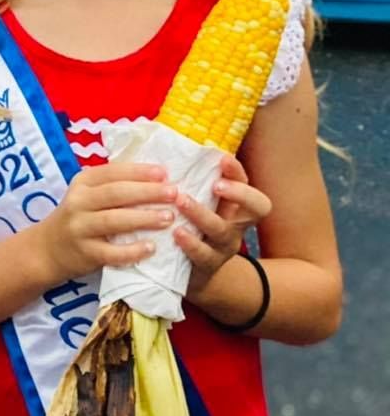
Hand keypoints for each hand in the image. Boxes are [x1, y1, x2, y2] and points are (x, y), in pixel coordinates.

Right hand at [34, 162, 179, 281]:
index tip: (164, 173)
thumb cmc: (78, 218)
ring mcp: (79, 228)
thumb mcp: (86, 195)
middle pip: (115, 194)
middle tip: (173, 193)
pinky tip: (151, 248)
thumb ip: (113, 186)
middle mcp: (78, 202)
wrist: (47, 249)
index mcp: (82, 183)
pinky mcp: (85, 253)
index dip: (138, 172)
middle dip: (147, 192)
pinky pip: (111, 252)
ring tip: (168, 217)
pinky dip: (132, 250)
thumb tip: (158, 179)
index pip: (112, 172)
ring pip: (113, 220)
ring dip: (143, 218)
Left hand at [175, 154, 271, 299]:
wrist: (190, 274)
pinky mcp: (207, 266)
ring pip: (222, 230)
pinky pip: (204, 255)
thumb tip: (158, 141)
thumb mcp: (193, 201)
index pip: (246, 182)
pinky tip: (176, 233)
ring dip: (202, 213)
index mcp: (232, 205)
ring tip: (181, 201)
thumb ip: (184, 179)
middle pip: (257, 207)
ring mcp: (223, 246)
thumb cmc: (188, 226)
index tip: (221, 159)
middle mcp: (235, 224)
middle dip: (240, 193)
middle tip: (216, 184)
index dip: (237, 171)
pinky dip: (191, 243)